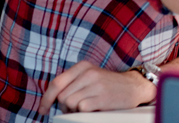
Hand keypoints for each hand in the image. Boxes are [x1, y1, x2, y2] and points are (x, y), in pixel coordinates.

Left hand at [39, 61, 155, 114]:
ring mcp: (96, 84)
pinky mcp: (102, 97)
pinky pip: (81, 108)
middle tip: (76, 107)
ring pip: (70, 103)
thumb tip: (50, 99)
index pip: (56, 83)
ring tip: (87, 106)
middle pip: (61, 96)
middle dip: (64, 106)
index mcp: (83, 66)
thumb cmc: (108, 85)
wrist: (134, 86)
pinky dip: (84, 112)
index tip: (44, 109)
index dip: (46, 99)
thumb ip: (72, 82)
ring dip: (75, 109)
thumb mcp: (90, 76)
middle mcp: (89, 73)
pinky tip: (95, 108)